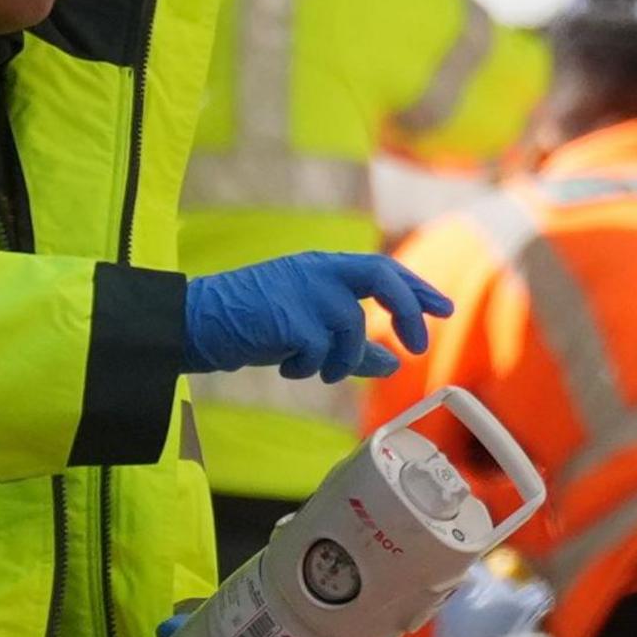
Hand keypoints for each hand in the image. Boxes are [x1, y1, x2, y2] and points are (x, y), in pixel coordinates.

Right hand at [181, 254, 451, 379]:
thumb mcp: (308, 332)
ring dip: (338, 361)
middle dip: (406, 310)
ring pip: (350, 331)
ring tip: (312, 369)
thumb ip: (353, 346)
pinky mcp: (287, 316)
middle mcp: (316, 271)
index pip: (383, 270)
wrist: (193, 323)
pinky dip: (308, 367)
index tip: (443, 309)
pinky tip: (284, 365)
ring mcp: (302, 290)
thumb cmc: (250, 325)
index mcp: (323, 268)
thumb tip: (394, 363)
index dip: (416, 289)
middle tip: (419, 346)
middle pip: (381, 278)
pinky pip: (319, 352)